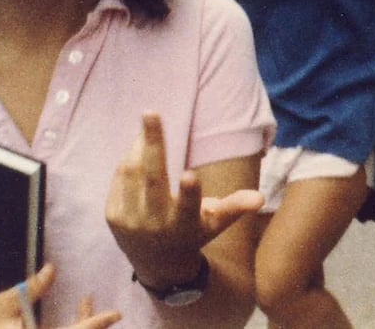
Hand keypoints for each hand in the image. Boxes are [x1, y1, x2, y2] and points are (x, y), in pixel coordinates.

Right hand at [0, 264, 120, 328]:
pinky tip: (76, 313)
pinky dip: (70, 328)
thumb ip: (32, 287)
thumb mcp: (4, 303)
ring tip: (86, 302)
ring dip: (81, 326)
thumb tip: (51, 269)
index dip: (95, 324)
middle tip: (112, 315)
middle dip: (91, 326)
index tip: (115, 314)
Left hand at [105, 113, 263, 289]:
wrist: (156, 263)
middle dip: (153, 144)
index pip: (187, 208)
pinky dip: (131, 157)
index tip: (190, 174)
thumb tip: (261, 198)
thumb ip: (236, 206)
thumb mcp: (216, 222)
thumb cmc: (194, 232)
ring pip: (132, 172)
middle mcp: (155, 224)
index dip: (189, 193)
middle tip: (150, 112)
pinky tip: (140, 146)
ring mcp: (130, 220)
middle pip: (152, 179)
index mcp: (184, 225)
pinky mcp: (113, 215)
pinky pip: (121, 177)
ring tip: (150, 120)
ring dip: (141, 144)